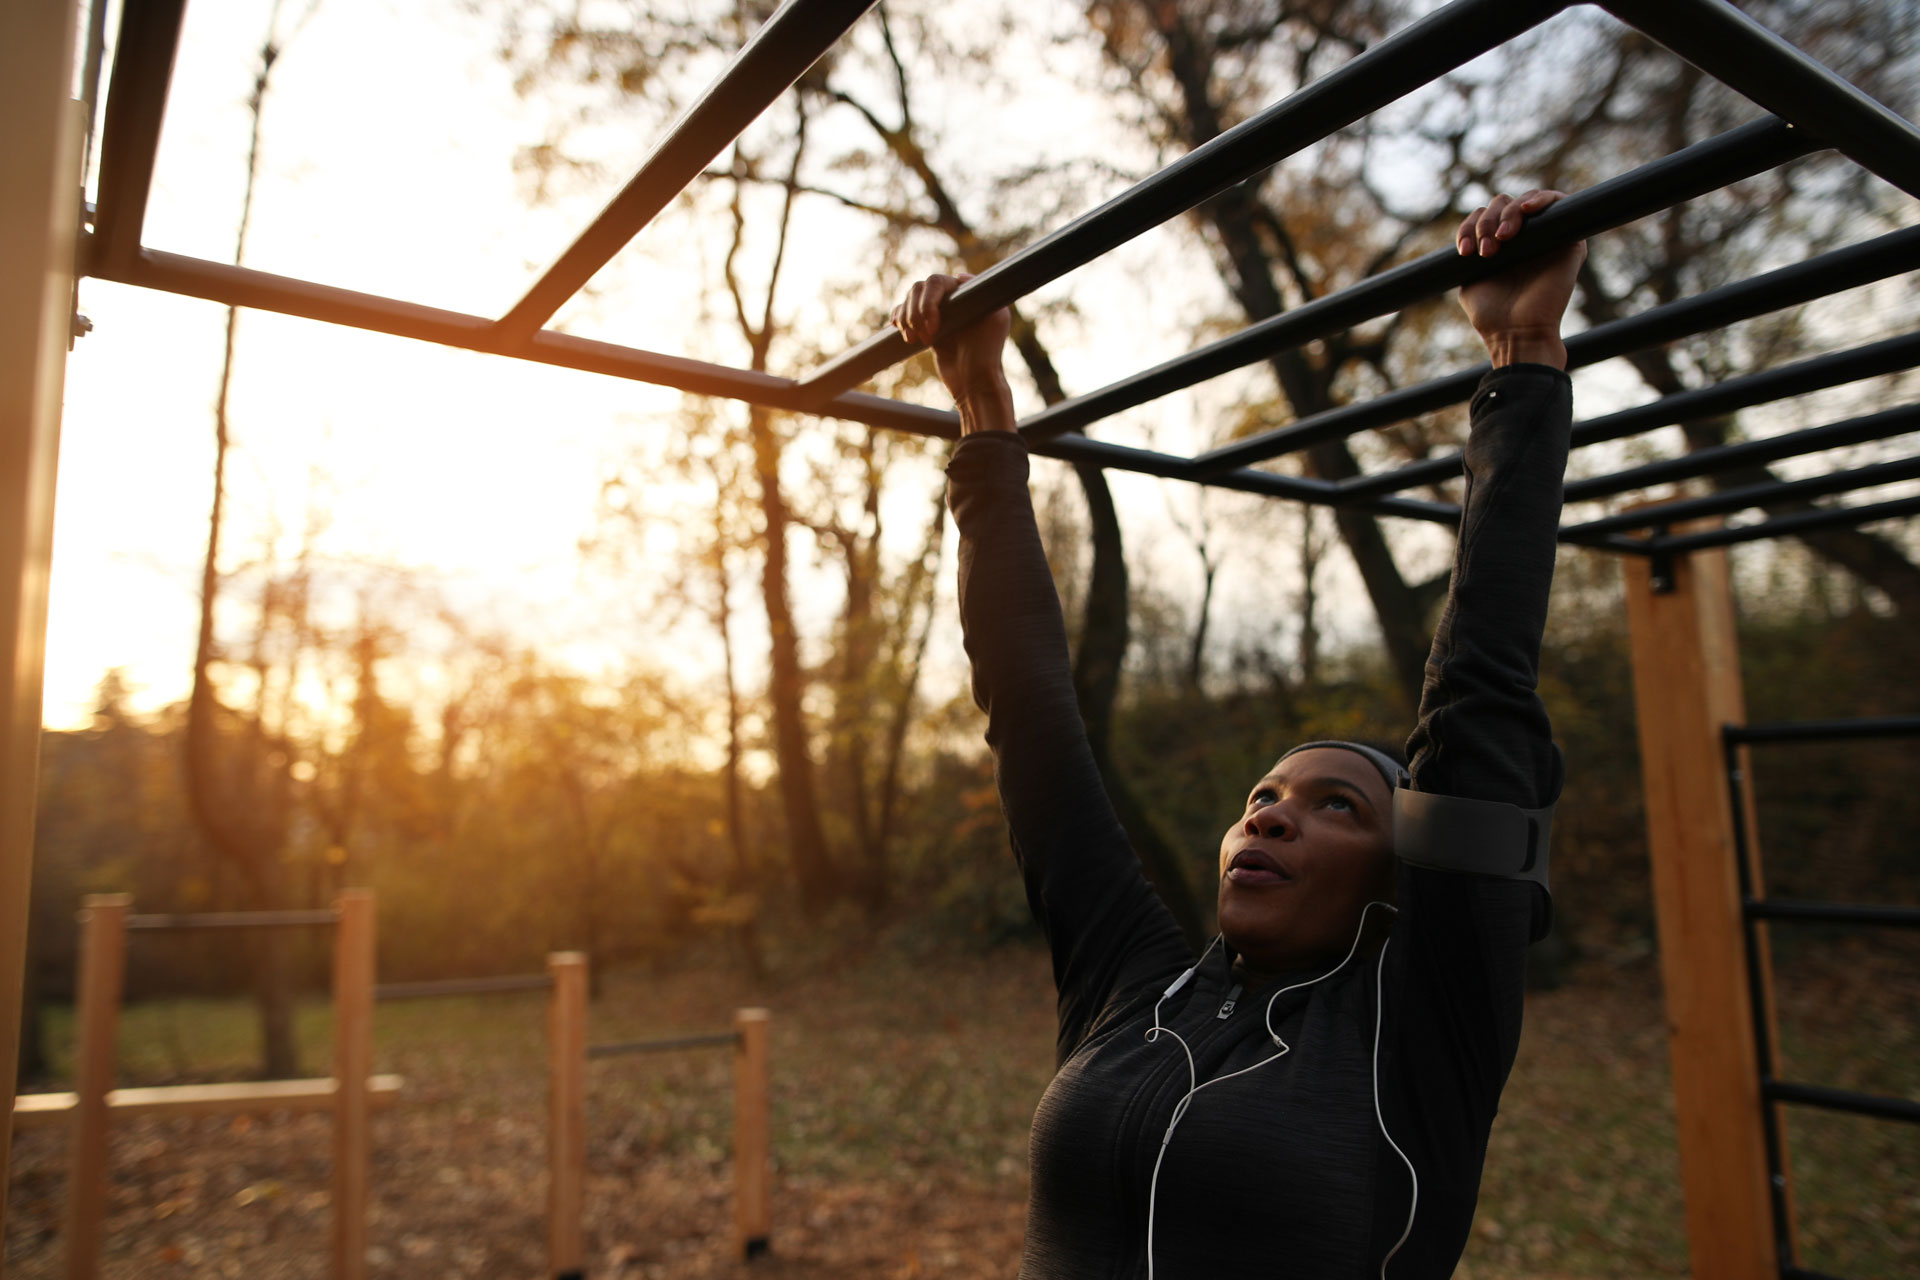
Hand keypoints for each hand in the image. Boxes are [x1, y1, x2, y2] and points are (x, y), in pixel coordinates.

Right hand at [890, 273, 1014, 433]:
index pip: (936, 283)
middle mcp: (950, 300)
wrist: (975, 382)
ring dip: (906, 318)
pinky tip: (898, 328)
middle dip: (915, 313)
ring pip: (908, 301)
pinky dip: (898, 319)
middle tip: (924, 337)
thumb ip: (983, 294)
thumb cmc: (987, 353)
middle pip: (918, 289)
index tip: (933, 327)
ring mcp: (937, 314)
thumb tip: (959, 276)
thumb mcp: (996, 319)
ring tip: (912, 340)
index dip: (929, 303)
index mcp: (965, 294)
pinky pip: (903, 314)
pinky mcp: (926, 329)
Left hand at [1456, 189, 1584, 368]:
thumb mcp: (1470, 280)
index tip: (1464, 251)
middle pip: (1503, 204)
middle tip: (1487, 249)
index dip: (1470, 226)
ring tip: (1502, 237)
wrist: (1518, 333)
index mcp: (1500, 248)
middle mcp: (1524, 240)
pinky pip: (1560, 202)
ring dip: (1509, 213)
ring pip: (1526, 201)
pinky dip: (1542, 198)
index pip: (1483, 217)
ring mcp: (1547, 238)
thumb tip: (1471, 233)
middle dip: (1487, 221)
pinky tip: (1527, 210)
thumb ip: (1471, 255)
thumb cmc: (1493, 315)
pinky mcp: (1569, 241)